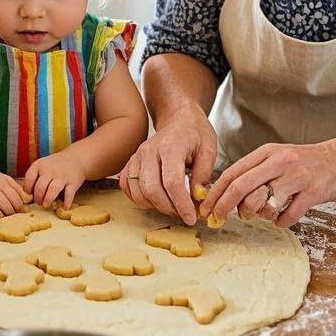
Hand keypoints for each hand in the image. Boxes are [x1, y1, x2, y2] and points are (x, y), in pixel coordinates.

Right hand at [0, 165, 27, 218]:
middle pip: (14, 203)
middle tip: (11, 217)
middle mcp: (0, 186)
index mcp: (7, 182)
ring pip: (5, 207)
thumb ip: (13, 189)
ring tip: (4, 217)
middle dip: (15, 212)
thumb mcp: (2, 179)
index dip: (20, 206)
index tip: (17, 211)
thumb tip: (24, 202)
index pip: (20, 197)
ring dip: (7, 215)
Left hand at [23, 151, 87, 209]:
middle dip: (38, 198)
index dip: (27, 189)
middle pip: (40, 186)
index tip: (29, 195)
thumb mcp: (42, 165)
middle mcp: (50, 170)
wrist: (75, 158)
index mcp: (39, 165)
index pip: (29, 178)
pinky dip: (67, 202)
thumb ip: (33, 177)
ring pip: (53, 189)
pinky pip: (69, 193)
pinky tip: (64, 207)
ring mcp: (62, 176)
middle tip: (39, 203)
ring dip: (48, 199)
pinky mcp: (73, 182)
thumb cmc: (54, 165)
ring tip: (46, 205)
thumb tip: (25, 194)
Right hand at [120, 109, 216, 225]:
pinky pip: (127, 185)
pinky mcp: (131, 162)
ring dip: (155, 206)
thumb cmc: (195, 132)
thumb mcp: (209, 150)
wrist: (179, 117)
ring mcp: (137, 156)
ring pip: (138, 191)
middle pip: (151, 189)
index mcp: (171, 147)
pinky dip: (138, 198)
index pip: (172, 182)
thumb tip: (197, 199)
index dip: (181, 204)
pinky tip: (154, 199)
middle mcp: (149, 151)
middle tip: (184, 214)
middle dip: (169, 208)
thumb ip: (203, 175)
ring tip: (172, 206)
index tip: (192, 218)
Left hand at [199, 138, 335, 227]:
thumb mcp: (275, 158)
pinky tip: (282, 219)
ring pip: (264, 202)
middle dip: (225, 205)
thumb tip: (225, 195)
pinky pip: (288, 215)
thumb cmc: (301, 163)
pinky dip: (281, 222)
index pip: (233, 173)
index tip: (205, 207)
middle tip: (218, 218)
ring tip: (262, 214)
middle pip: (242, 186)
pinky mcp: (313, 192)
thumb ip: (253, 172)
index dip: (216, 192)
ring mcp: (297, 176)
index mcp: (266, 153)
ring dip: (257, 214)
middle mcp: (280, 162)